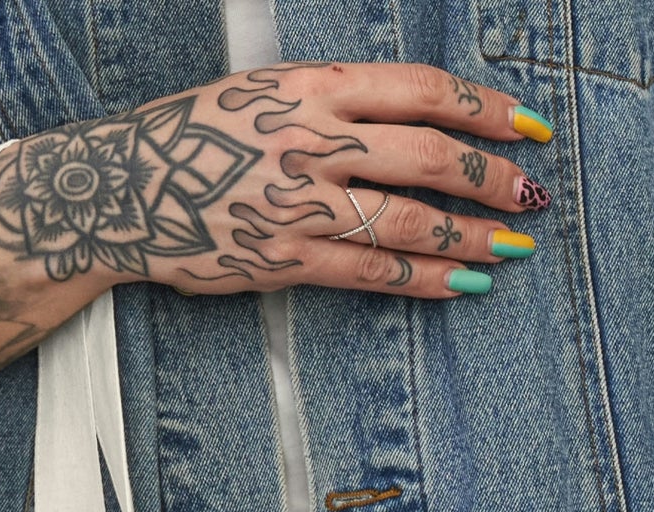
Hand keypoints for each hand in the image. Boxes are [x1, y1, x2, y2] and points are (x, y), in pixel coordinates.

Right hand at [0, 64, 552, 382]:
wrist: (121, 191)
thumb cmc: (194, 139)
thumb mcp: (264, 92)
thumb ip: (333, 102)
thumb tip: (409, 119)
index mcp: (312, 85)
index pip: (421, 90)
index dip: (483, 109)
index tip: (528, 125)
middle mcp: (313, 140)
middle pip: (429, 155)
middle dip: (492, 177)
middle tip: (532, 193)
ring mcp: (301, 203)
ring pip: (410, 219)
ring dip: (472, 235)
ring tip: (513, 244)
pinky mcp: (287, 258)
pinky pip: (372, 269)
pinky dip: (425, 277)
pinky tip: (464, 284)